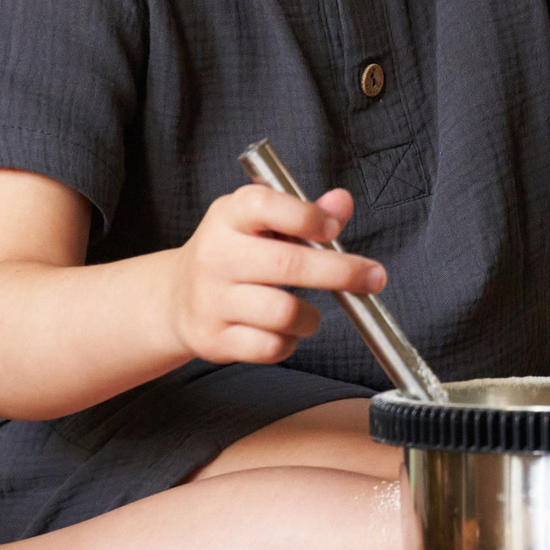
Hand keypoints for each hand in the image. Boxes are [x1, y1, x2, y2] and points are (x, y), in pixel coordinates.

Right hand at [166, 185, 386, 364]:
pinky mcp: (214, 339)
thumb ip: (306, 212)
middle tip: (374, 277)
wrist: (175, 298)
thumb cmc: (236, 254)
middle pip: (289, 264)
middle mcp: (216, 255)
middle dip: (342, 272)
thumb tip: (341, 202)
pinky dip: (289, 343)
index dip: (307, 216)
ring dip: (311, 317)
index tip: (334, 229)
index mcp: (228, 217)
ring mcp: (211, 299)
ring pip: (284, 312)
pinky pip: (271, 347)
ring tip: (309, 312)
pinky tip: (284, 332)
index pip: (265, 206)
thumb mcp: (263, 223)